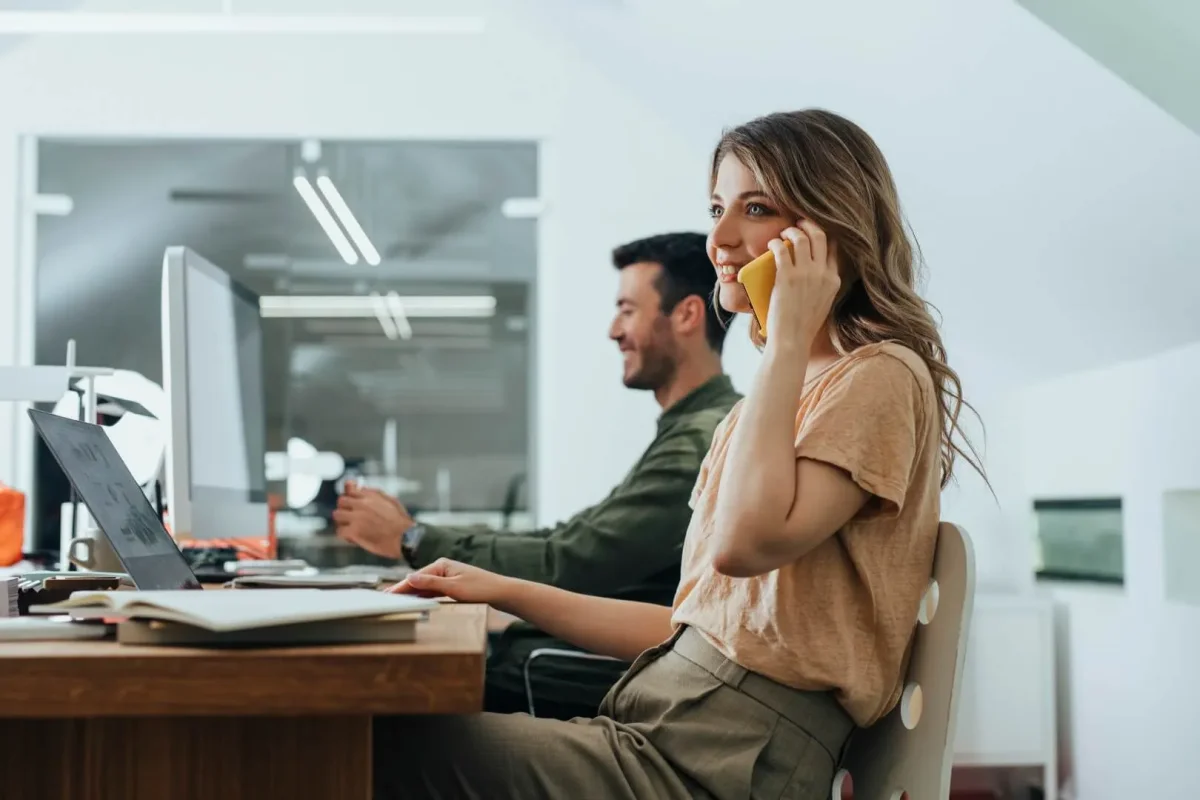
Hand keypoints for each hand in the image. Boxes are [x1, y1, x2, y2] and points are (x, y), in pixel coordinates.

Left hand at [333, 480, 413, 560]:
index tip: (351, 501)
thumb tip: (363, 488)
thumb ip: (376, 494)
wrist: (405, 538)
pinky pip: (340, 531)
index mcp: (371, 497)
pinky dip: (345, 535)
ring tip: (349, 527)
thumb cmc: (401, 522)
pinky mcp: (354, 532)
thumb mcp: (391, 501)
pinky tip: (353, 537)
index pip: (350, 490)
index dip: (349, 496)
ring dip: (342, 521)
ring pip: (337, 515)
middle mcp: (362, 505)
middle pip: (341, 501)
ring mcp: (356, 518)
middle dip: (344, 508)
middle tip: (349, 516)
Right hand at [386, 558, 514, 605]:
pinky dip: (422, 596)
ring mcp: (447, 577)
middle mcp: (443, 568)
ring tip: (394, 601)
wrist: (501, 593)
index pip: (415, 577)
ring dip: (411, 593)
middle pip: (418, 581)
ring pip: (424, 587)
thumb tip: (409, 577)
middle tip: (384, 598)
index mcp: (442, 564)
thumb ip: (431, 583)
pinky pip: (432, 591)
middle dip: (402, 589)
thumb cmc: (481, 588)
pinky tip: (414, 601)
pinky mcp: (452, 586)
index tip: (386, 594)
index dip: (400, 587)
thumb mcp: (453, 588)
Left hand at [765, 220, 839, 348]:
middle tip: (798, 224)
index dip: (824, 235)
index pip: (834, 248)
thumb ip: (821, 285)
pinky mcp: (788, 276)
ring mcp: (806, 274)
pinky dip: (776, 243)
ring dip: (791, 231)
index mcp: (834, 280)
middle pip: (820, 236)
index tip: (813, 231)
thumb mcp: (822, 303)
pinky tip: (772, 243)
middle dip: (808, 225)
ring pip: (802, 238)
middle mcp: (823, 274)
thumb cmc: (802, 326)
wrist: (792, 340)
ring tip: (784, 232)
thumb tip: (811, 271)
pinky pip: (782, 250)